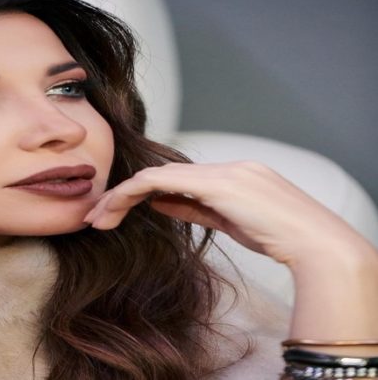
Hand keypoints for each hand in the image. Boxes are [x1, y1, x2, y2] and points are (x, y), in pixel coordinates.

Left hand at [84, 161, 367, 266]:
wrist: (316, 244)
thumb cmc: (279, 238)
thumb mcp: (229, 223)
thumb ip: (193, 208)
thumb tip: (158, 202)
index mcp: (228, 174)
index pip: (170, 177)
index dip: (136, 193)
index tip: (111, 214)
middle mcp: (223, 167)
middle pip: (157, 173)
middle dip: (120, 195)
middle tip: (94, 218)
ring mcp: (222, 172)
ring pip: (154, 175)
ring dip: (120, 196)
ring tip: (98, 219)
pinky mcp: (219, 183)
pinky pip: (163, 181)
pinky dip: (135, 193)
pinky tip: (116, 209)